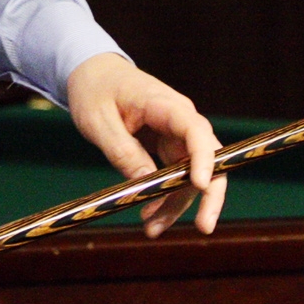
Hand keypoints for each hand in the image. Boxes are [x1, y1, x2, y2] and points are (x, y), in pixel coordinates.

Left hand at [66, 53, 226, 237]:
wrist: (93, 75)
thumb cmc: (95, 91)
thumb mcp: (99, 121)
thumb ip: (122, 150)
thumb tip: (147, 182)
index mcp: (164, 105)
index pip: (196, 131)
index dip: (204, 159)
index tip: (200, 185)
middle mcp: (180, 121)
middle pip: (208, 158)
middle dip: (209, 194)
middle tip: (204, 227)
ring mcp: (176, 136)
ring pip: (191, 176)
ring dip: (177, 205)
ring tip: (152, 229)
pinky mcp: (169, 148)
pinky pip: (176, 177)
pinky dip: (166, 199)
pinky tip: (151, 218)